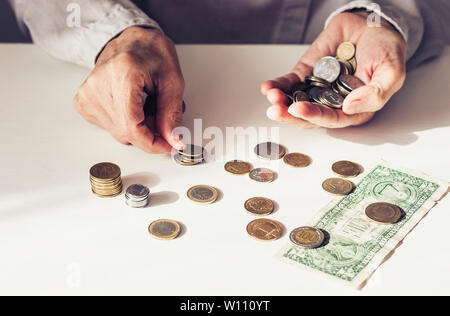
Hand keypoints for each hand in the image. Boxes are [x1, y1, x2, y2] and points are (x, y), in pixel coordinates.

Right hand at [73, 27, 184, 152]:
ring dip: (137, 126)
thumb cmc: (151, 53)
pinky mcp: (82, 101)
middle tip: (159, 113)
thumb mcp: (172, 80)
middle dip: (148, 132)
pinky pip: (108, 127)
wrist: (131, 40)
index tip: (167, 146)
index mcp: (122, 72)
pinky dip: (124, 123)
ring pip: (118, 132)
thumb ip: (172, 113)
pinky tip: (129, 104)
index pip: (132, 125)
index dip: (152, 143)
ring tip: (144, 103)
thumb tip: (173, 140)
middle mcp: (99, 83)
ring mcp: (87, 93)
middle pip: (125, 131)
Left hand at [261, 11, 406, 127]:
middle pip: (308, 116)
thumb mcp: (391, 72)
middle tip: (277, 110)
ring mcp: (317, 89)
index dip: (314, 116)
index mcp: (354, 109)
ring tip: (272, 96)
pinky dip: (278, 86)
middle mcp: (333, 103)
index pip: (331, 119)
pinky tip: (267, 88)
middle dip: (290, 114)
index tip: (299, 110)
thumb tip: (349, 107)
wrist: (372, 25)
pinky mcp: (306, 74)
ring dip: (281, 102)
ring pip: (295, 102)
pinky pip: (290, 84)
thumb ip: (376, 94)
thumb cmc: (386, 51)